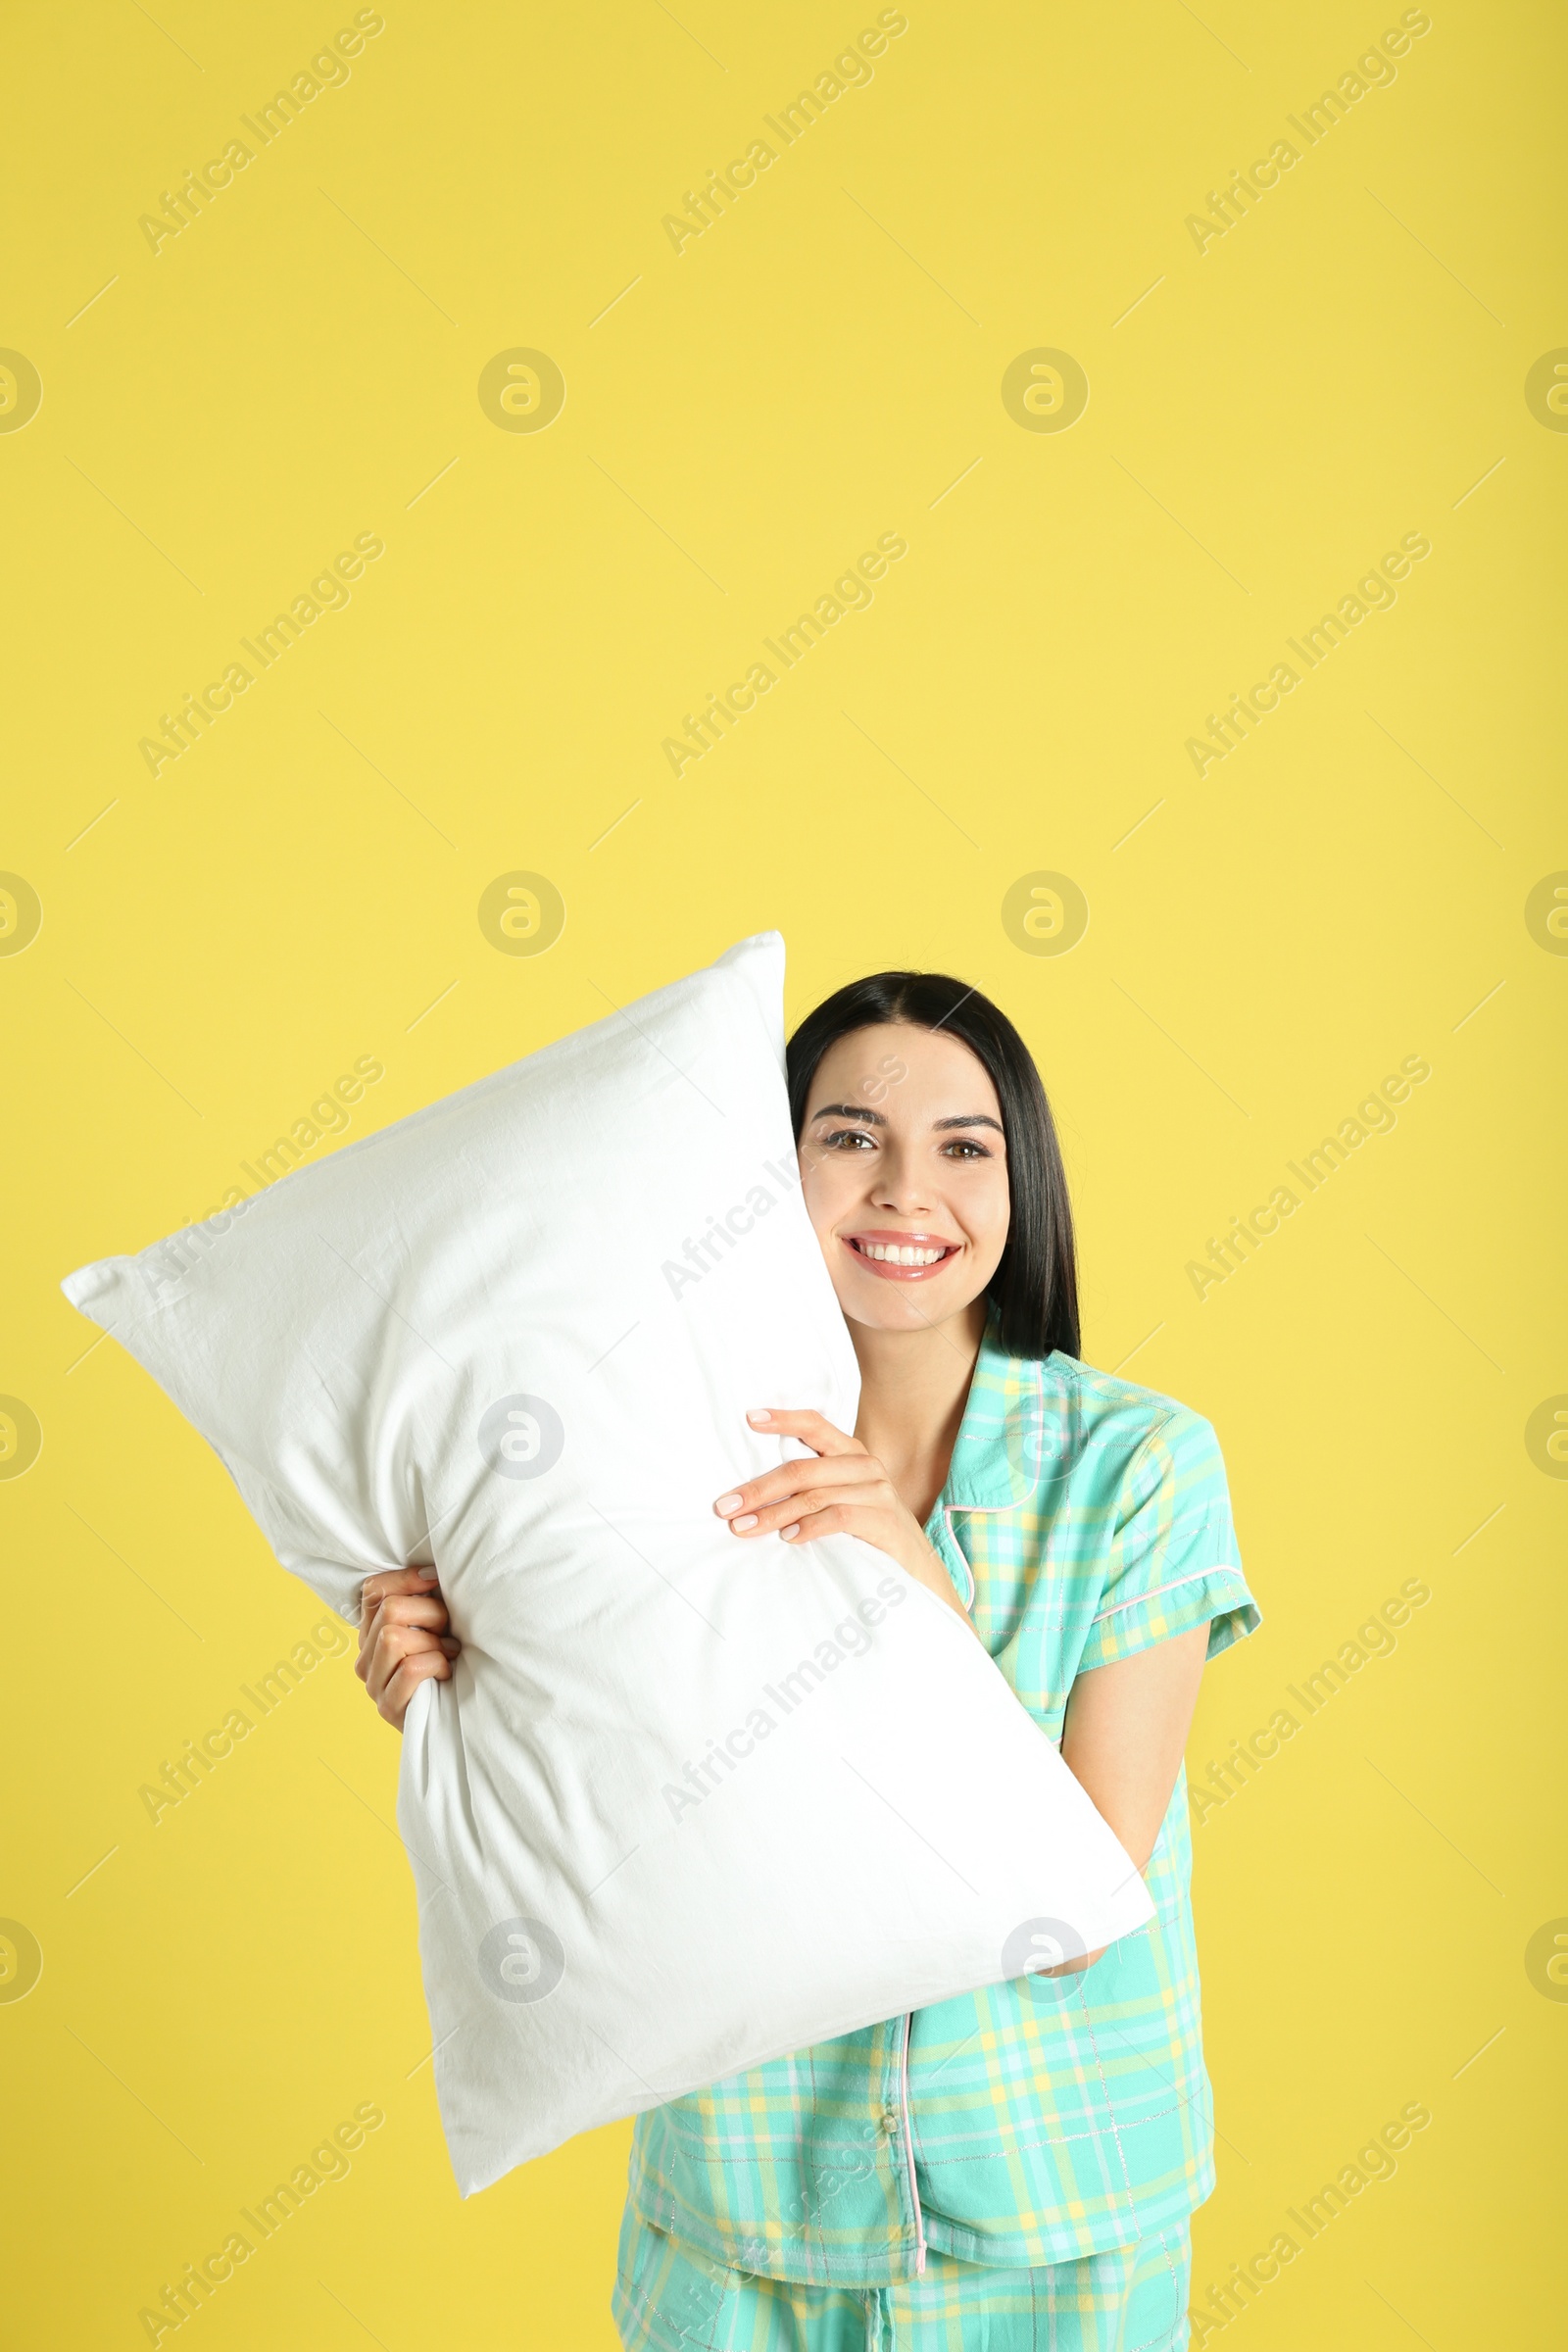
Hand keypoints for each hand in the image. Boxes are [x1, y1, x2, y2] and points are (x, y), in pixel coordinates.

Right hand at [356, 1566, 460, 1730]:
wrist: (457, 1716)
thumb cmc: (449, 1660)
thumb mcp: (435, 1624)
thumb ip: (423, 1599)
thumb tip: (432, 1571)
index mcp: (371, 1633)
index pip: (373, 1590)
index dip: (407, 1578)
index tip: (436, 1580)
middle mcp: (365, 1658)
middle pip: (389, 1611)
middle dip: (429, 1613)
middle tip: (447, 1629)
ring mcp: (373, 1684)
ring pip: (394, 1638)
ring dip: (433, 1642)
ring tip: (447, 1651)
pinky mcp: (389, 1707)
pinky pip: (411, 1668)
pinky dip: (436, 1664)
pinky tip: (446, 1671)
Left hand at [712, 1408, 975, 1630]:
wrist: (917, 1572)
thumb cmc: (868, 1534)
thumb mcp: (841, 1501)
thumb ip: (811, 1488)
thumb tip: (751, 1494)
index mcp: (851, 1454)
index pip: (816, 1425)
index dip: (783, 1419)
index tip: (749, 1418)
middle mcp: (865, 1466)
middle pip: (802, 1468)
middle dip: (758, 1488)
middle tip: (725, 1506)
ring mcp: (877, 1493)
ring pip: (814, 1494)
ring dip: (773, 1514)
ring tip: (744, 1528)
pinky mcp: (884, 1520)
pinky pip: (838, 1517)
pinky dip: (808, 1527)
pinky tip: (788, 1539)